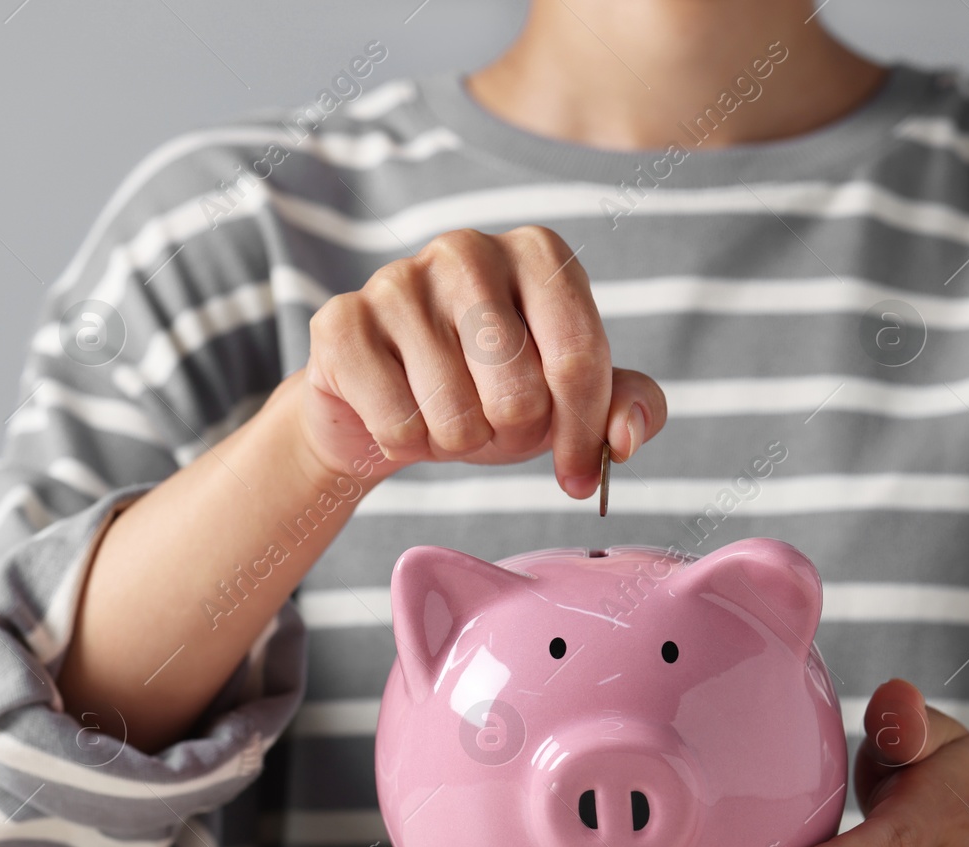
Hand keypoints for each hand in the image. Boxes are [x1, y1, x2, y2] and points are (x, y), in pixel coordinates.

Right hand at [295, 226, 666, 495]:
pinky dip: (405, 443)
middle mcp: (467, 250)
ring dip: (456, 443)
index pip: (579, 358)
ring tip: (446, 418)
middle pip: (519, 394)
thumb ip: (628, 406)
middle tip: (493, 426)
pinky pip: (397, 423)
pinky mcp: (340, 322)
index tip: (576, 474)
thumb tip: (626, 438)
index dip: (581, 434)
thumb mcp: (568, 398)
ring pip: (454, 415)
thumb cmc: (485, 391)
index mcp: (538, 253)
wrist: (381, 404)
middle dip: (511, 436)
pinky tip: (400, 416)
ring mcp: (397, 280)